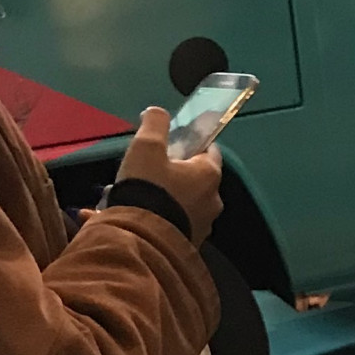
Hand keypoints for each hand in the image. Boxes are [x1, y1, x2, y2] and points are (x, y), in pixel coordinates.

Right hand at [113, 107, 223, 242]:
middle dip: (176, 175)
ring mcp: (204, 224)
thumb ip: (154, 125)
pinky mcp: (190, 243)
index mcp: (209, 174)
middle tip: (150, 173)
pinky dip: (164, 218)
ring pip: (187, 204)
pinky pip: (177, 224)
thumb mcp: (146, 148)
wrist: (142, 238)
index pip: (210, 152)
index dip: (193, 146)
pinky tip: (141, 218)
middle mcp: (213, 200)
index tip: (175, 146)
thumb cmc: (147, 188)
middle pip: (197, 180)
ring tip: (140, 198)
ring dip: (168, 199)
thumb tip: (157, 112)